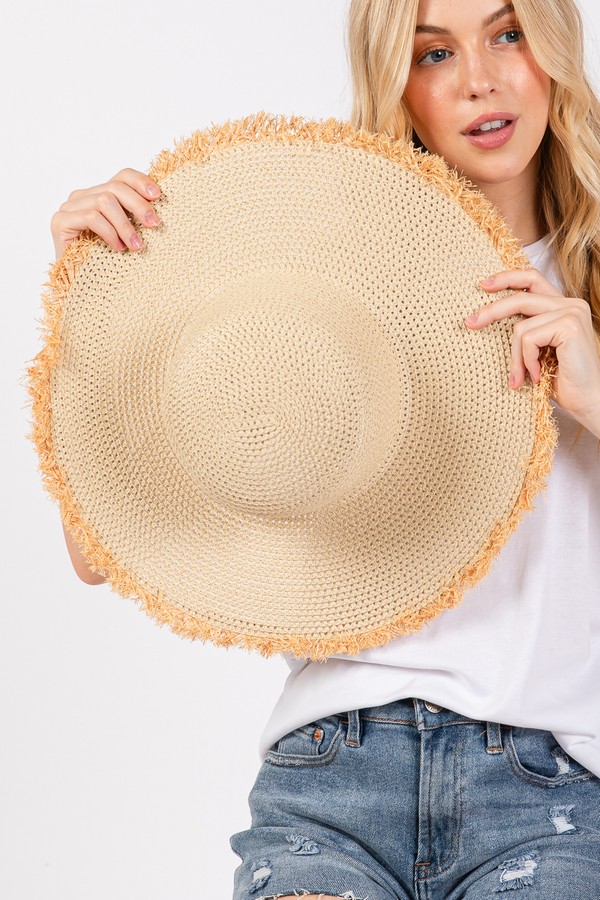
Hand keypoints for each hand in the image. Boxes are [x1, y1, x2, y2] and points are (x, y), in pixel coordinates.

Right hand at [50, 167, 161, 259]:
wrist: (84, 289)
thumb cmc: (109, 262)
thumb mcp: (127, 235)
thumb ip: (135, 217)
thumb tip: (160, 203)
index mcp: (98, 195)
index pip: (122, 176)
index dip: (141, 182)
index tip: (158, 196)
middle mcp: (82, 197)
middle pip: (115, 187)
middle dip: (138, 205)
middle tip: (153, 225)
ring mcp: (68, 208)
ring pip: (104, 201)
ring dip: (125, 225)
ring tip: (136, 246)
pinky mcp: (60, 221)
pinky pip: (92, 217)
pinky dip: (109, 232)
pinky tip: (117, 248)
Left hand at [464, 267, 599, 429]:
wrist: (588, 402)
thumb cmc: (561, 381)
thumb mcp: (537, 351)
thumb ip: (524, 332)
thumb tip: (484, 318)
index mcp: (563, 306)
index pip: (532, 278)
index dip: (507, 278)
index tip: (484, 284)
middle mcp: (570, 304)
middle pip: (521, 296)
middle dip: (492, 310)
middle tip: (469, 323)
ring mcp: (571, 313)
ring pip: (520, 327)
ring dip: (515, 358)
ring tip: (519, 378)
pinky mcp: (569, 326)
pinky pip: (528, 339)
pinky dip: (526, 361)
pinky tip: (537, 376)